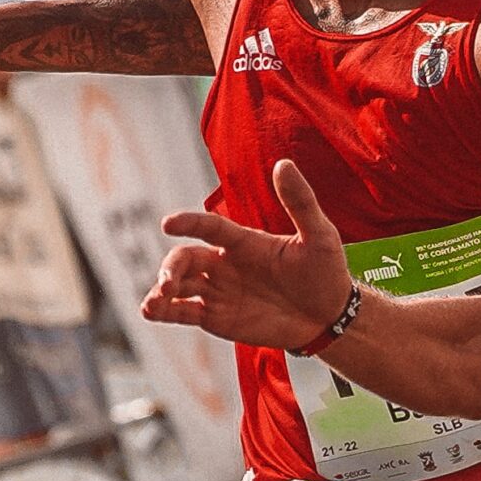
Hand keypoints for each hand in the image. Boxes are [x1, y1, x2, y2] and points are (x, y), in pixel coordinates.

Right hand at [143, 159, 351, 349]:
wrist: (329, 317)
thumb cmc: (325, 271)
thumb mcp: (318, 235)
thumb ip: (301, 202)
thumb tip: (284, 164)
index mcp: (244, 241)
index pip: (208, 226)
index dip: (188, 223)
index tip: (169, 223)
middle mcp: (224, 263)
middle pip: (185, 258)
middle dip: (171, 267)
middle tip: (168, 282)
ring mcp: (219, 290)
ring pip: (179, 286)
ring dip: (161, 291)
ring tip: (153, 303)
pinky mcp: (217, 317)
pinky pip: (184, 312)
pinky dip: (165, 311)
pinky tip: (151, 312)